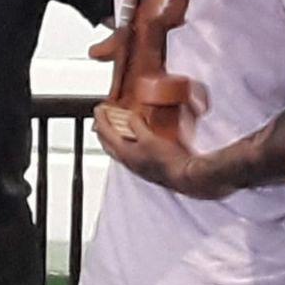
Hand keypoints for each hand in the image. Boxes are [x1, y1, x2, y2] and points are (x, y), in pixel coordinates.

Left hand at [92, 104, 231, 198]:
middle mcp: (129, 161)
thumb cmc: (167, 160)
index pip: (105, 134)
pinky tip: (142, 136)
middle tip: (104, 118)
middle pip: (109, 144)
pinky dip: (132, 141)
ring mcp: (139, 164)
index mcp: (124, 154)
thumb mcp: (149, 137)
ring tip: (120, 125)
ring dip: (118, 136)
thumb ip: (136, 125)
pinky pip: (135, 150)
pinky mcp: (150, 165)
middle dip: (104, 130)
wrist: (186, 175)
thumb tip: (131, 117)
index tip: (98, 109)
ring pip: (121, 148)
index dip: (100, 119)